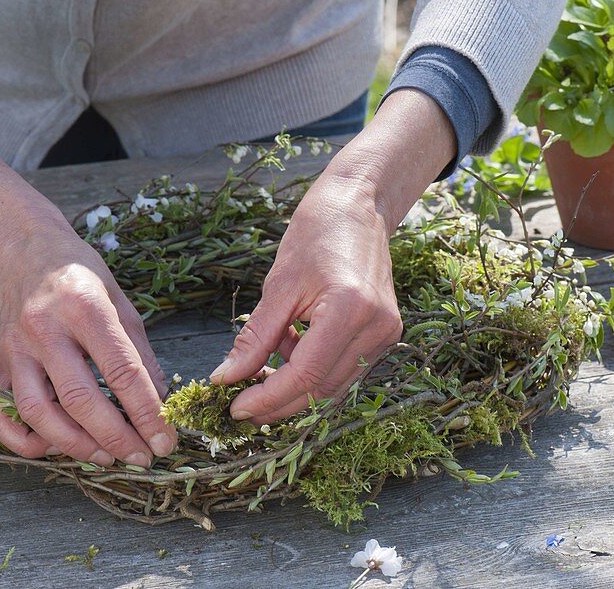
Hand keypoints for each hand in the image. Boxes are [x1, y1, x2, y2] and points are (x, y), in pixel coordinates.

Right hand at [0, 109, 176, 465]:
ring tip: (106, 456)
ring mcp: (13, 349)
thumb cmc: (78, 274)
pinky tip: (54, 447)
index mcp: (85, 308)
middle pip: (80, 400)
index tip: (166, 441)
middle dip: (117, 438)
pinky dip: (25, 441)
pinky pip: (1, 416)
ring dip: (76, 446)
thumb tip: (161, 402)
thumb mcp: (120, 300)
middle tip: (142, 457)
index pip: (122, 372)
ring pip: (38, 414)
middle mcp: (44, 329)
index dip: (147, 414)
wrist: (21, 248)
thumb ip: (139, 352)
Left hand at [210, 89, 458, 422]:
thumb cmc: (317, 231)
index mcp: (351, 309)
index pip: (307, 375)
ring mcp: (387, 334)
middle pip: (323, 391)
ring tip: (258, 376)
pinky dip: (312, 373)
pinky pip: (344, 371)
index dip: (268, 398)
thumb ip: (255, 337)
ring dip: (294, 391)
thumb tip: (226, 378)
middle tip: (239, 406)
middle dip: (278, 404)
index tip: (234, 407)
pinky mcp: (386, 335)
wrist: (359, 205)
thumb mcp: (278, 284)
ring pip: (334, 388)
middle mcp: (377, 328)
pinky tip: (287, 355)